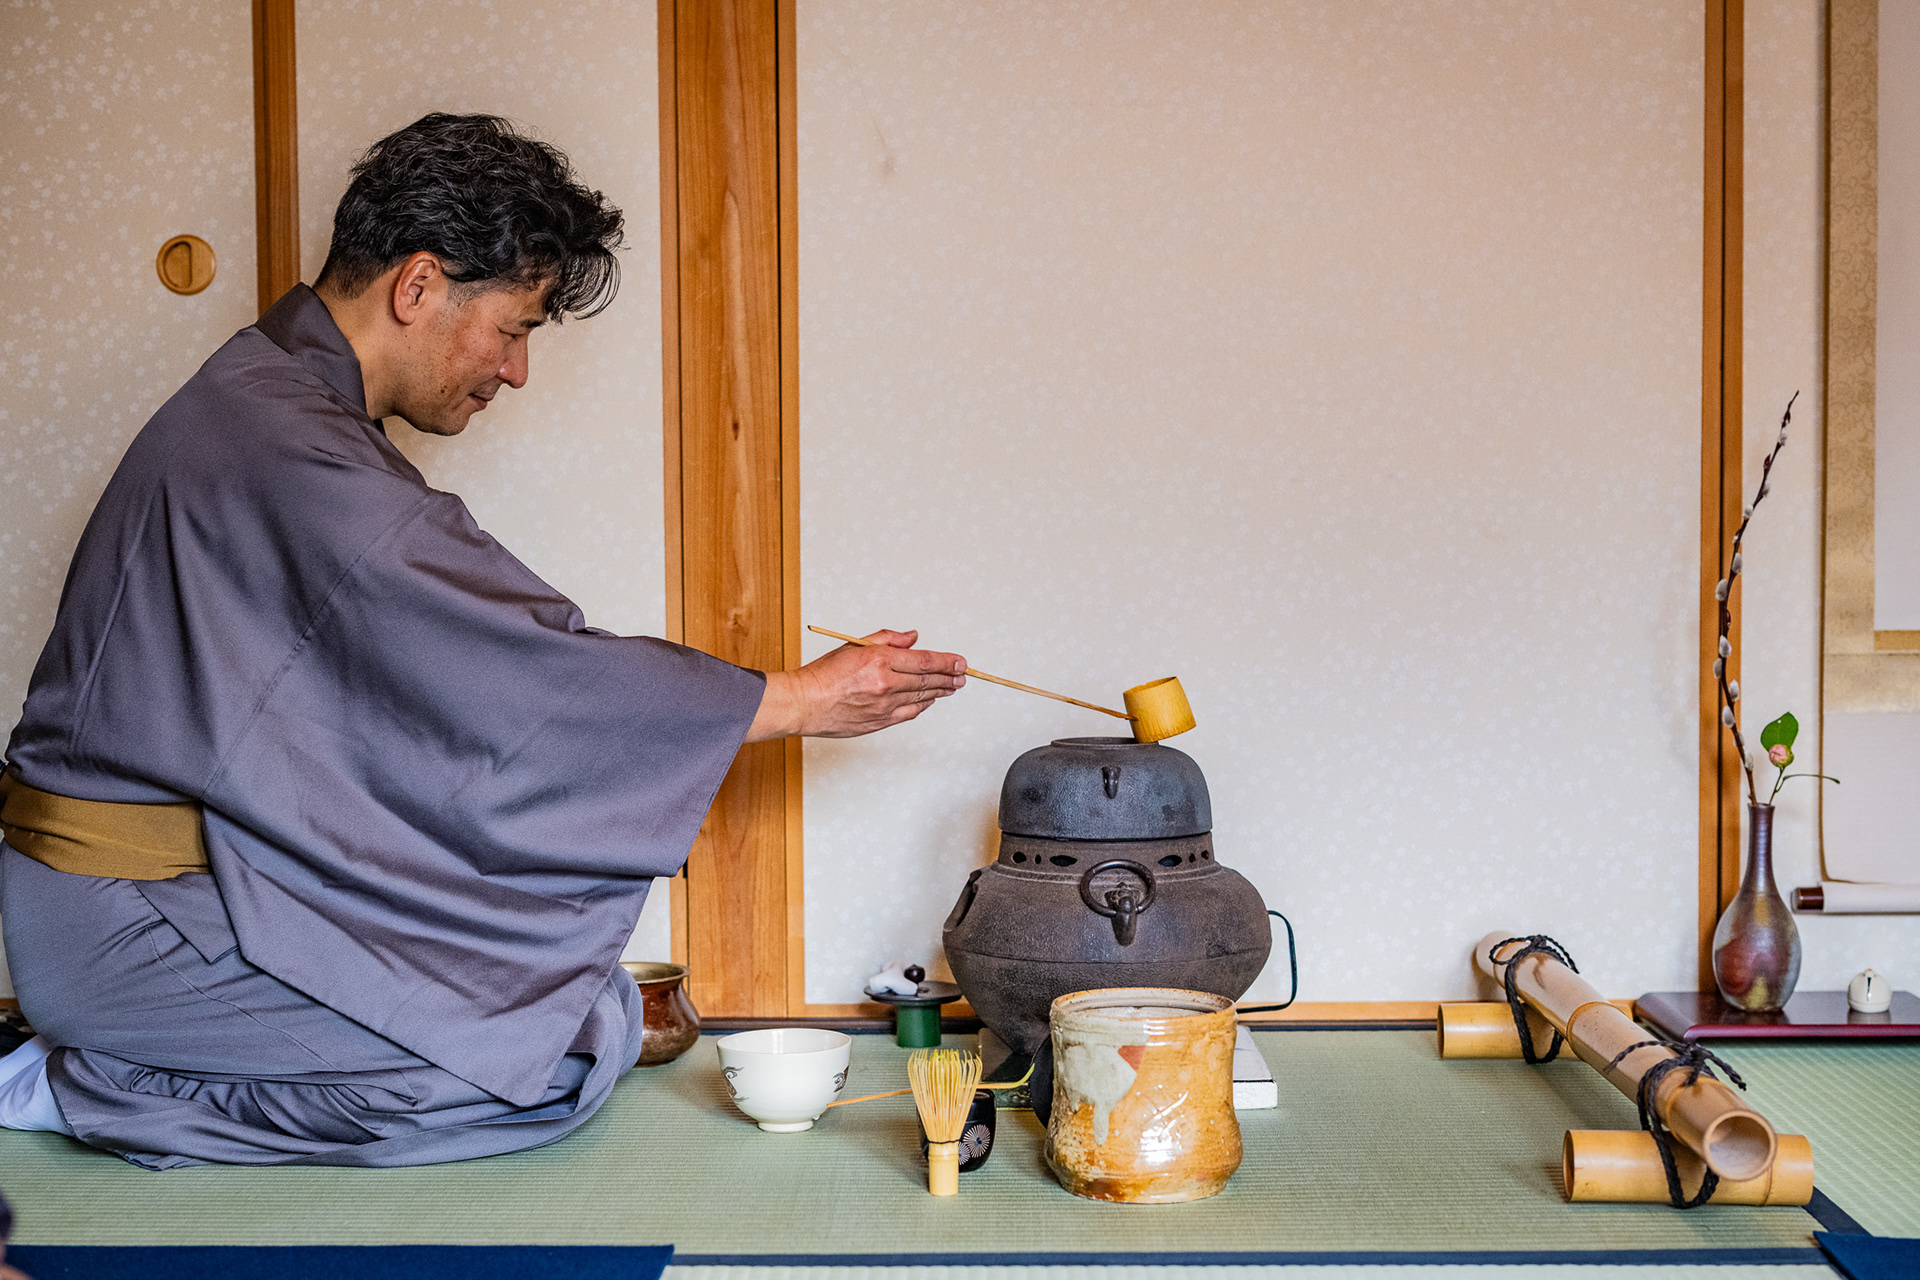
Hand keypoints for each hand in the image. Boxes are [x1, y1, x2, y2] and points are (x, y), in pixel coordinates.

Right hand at [745, 629, 966, 740]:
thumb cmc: (822, 675)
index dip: (946, 661)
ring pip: (921, 698)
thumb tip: (913, 637)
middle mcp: (885, 684)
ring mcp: (884, 706)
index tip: (960, 662)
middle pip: (927, 680)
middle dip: (949, 677)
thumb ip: (887, 639)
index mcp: (879, 661)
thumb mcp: (854, 645)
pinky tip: (930, 701)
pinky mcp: (879, 722)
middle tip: (963, 675)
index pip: (923, 660)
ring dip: (941, 691)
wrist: (803, 704)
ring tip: (953, 687)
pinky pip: (909, 713)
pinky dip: (923, 706)